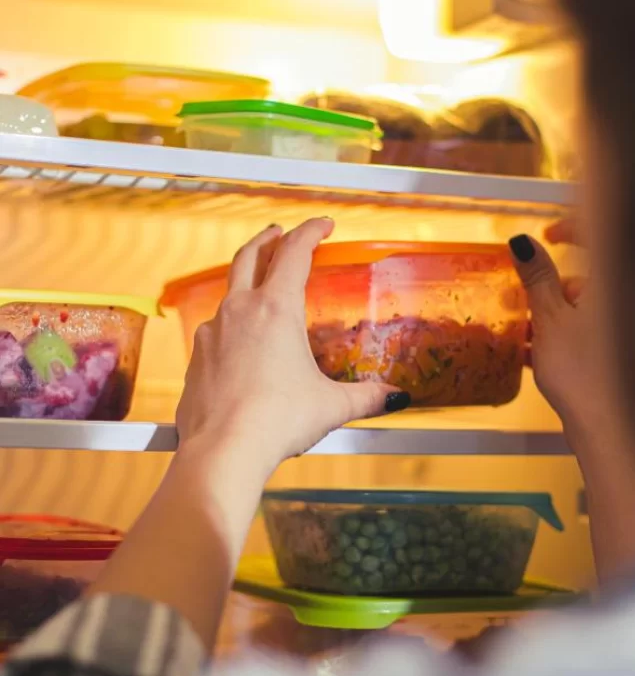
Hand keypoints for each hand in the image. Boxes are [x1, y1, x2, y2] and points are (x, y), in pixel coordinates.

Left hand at [176, 218, 408, 470]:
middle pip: (250, 256)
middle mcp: (240, 311)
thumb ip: (366, 397)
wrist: (224, 450)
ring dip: (246, 283)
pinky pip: (214, 331)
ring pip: (229, 293)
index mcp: (276, 309)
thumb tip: (396, 399)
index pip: (295, 252)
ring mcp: (212, 332)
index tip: (322, 224)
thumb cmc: (278, 420)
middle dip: (268, 240)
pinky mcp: (196, 358)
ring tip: (260, 291)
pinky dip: (231, 325)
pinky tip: (240, 344)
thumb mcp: (331, 406)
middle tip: (278, 233)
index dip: (311, 231)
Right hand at [508, 221, 603, 432]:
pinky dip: (559, 336)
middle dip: (547, 288)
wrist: (606, 425)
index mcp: (613, 284)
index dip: (568, 229)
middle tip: (519, 300)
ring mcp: (620, 328)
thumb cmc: (583, 371)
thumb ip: (537, 278)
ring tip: (521, 334)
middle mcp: (623, 301)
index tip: (545, 236)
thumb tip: (523, 244)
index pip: (597, 236)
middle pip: (583, 278)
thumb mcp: (550, 319)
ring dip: (548, 316)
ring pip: (580, 308)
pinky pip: (583, 332)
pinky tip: (534, 353)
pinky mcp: (612, 352)